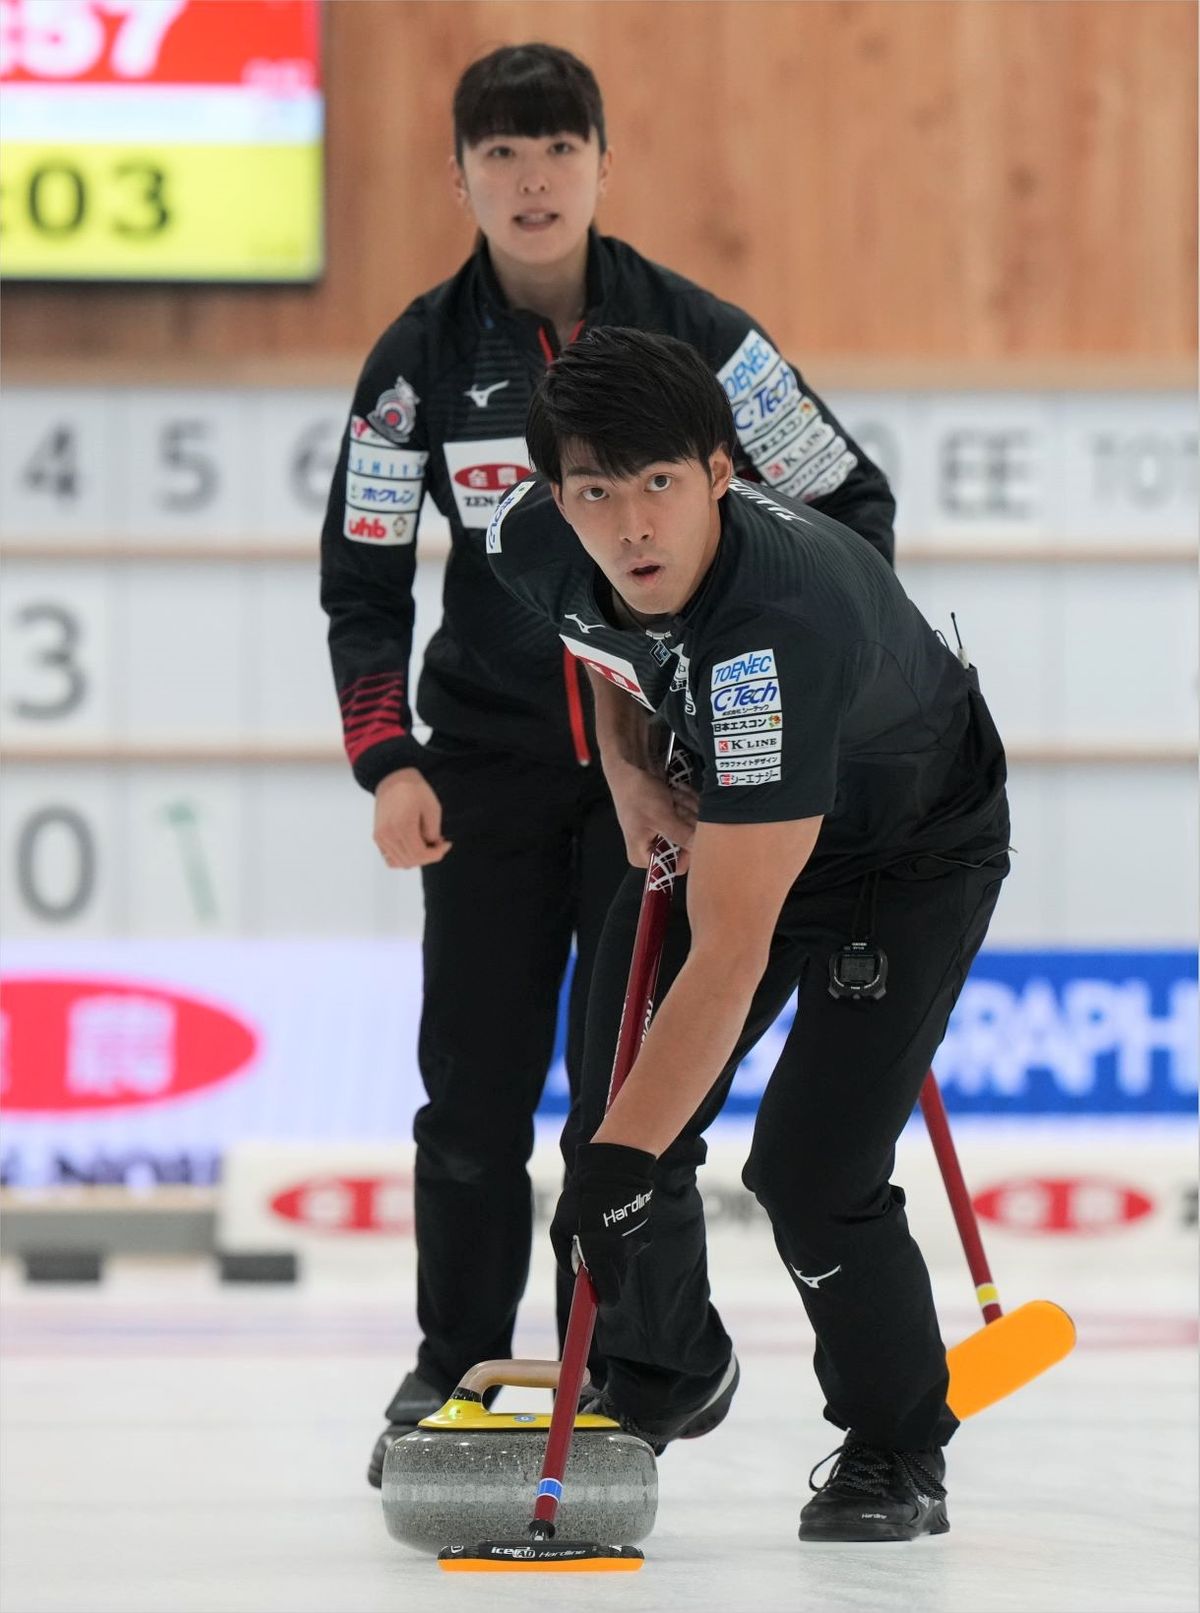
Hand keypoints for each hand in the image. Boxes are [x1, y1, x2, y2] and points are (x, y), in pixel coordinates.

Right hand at [373, 768, 451, 867]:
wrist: (392, 778)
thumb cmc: (414, 790)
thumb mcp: (432, 808)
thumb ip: (433, 832)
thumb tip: (432, 847)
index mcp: (402, 826)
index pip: (420, 854)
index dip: (436, 854)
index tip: (446, 844)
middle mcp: (387, 835)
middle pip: (410, 860)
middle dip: (428, 857)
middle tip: (438, 844)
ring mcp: (380, 837)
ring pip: (400, 862)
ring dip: (416, 859)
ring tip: (426, 844)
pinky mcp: (377, 837)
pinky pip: (390, 858)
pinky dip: (403, 858)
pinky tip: (413, 847)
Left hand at [550, 1142, 656, 1306]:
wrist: (615, 1169)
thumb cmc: (581, 1198)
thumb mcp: (560, 1225)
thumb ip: (565, 1254)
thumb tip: (576, 1272)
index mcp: (599, 1254)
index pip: (610, 1295)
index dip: (602, 1301)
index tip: (596, 1301)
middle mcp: (621, 1254)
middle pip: (616, 1282)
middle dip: (604, 1277)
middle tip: (592, 1260)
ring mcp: (635, 1244)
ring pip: (622, 1262)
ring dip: (612, 1255)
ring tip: (601, 1227)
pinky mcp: (645, 1234)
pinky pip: (630, 1246)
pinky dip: (622, 1240)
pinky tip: (614, 1218)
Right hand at [606, 761, 696, 872]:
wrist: (631, 765)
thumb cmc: (637, 794)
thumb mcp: (661, 818)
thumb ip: (683, 837)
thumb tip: (704, 852)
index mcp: (643, 856)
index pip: (674, 866)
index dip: (687, 850)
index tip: (691, 832)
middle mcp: (654, 847)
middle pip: (686, 844)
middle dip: (685, 821)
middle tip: (674, 805)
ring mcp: (665, 831)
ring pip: (691, 827)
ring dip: (686, 807)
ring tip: (671, 795)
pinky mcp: (673, 816)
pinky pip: (691, 814)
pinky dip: (686, 801)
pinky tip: (676, 791)